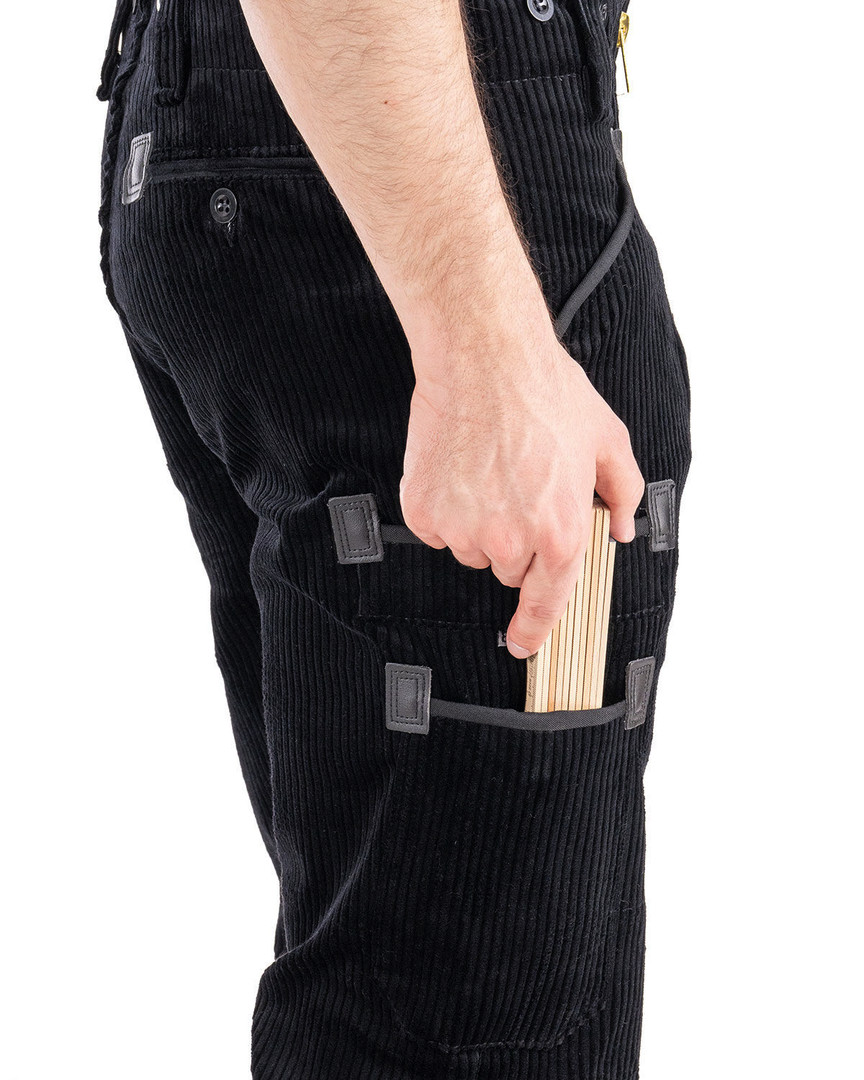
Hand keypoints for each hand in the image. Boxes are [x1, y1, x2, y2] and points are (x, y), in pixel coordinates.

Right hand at [400, 324, 643, 658]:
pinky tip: (461, 470)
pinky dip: (445, 507)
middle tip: (519, 488)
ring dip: (480, 523)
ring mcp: (463, 529)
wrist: (484, 358)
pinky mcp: (425, 511)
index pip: (548, 602)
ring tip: (489, 470)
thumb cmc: (546, 392)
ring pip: (471, 548)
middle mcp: (510, 541)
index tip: (523, 644)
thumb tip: (623, 526)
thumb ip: (623, 492)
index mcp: (560, 533)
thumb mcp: (607, 440)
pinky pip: (436, 529)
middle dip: (517, 540)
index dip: (534, 630)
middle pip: (509, 569)